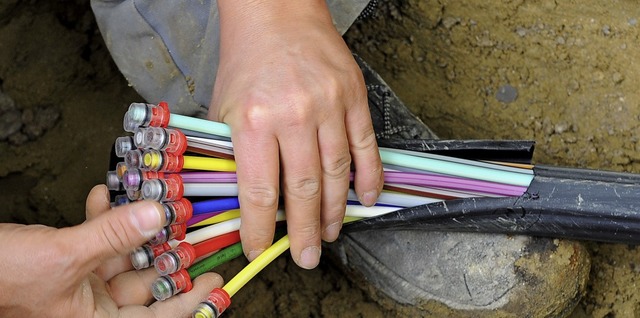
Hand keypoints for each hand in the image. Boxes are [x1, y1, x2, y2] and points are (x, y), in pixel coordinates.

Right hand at [0, 185, 222, 316]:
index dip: (191, 301)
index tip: (215, 281)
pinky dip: (101, 218)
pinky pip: (96, 241)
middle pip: (146, 284)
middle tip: (190, 233)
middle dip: (166, 255)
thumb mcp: (64, 255)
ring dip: (135, 229)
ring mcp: (81, 283)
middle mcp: (93, 305)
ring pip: (123, 257)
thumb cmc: (1, 277)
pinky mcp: (68, 261)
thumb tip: (157, 214)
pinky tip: (102, 195)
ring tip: (152, 205)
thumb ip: (112, 235)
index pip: (158, 317)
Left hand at [209, 0, 383, 268]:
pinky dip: (369, 178)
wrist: (277, 14)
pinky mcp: (354, 98)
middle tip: (306, 257)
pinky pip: (366, 147)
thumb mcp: (223, 108)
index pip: (259, 192)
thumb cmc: (247, 61)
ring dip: (335, 211)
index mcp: (253, 121)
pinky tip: (367, 198)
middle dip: (305, 232)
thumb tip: (247, 202)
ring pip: (337, 175)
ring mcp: (329, 107)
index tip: (261, 249)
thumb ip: (234, 154)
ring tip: (331, 234)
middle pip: (303, 191)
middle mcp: (293, 116)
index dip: (260, 230)